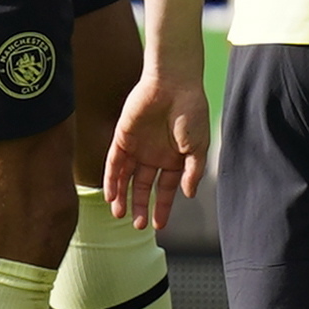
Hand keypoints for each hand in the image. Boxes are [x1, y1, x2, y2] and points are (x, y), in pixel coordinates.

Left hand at [104, 60, 211, 225]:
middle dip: (141, 206)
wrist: (174, 82)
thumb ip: (193, 171)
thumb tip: (188, 194)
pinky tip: (110, 195)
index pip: (165, 188)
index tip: (159, 226)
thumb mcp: (198, 146)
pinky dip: (111, 179)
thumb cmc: (191, 111)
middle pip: (144, 186)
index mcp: (174, 158)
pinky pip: (114, 162)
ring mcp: (138, 146)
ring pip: (127, 177)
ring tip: (119, 215)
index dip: (162, 207)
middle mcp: (155, 154)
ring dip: (123, 196)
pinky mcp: (123, 136)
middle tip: (138, 226)